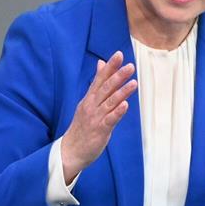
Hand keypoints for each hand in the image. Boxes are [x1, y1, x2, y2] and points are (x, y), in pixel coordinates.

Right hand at [61, 51, 136, 182]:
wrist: (70, 150)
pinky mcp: (100, 130)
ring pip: (110, 102)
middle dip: (118, 76)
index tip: (119, 55)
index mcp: (90, 98)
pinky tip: (126, 105)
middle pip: (106, 88)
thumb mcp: (88, 102)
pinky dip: (117, 112)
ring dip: (122, 92)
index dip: (110, 67)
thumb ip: (97, 84)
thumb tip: (101, 63)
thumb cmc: (82, 126)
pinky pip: (110, 120)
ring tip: (134, 82)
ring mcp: (95, 117)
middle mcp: (92, 105)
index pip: (100, 79)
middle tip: (130, 66)